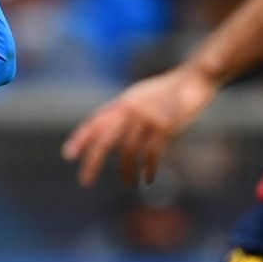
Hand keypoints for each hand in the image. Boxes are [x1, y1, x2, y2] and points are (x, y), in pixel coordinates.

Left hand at [61, 65, 217, 186]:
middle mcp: (130, 109)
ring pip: (128, 150)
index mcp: (123, 102)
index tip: (68, 155)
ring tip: (129, 183)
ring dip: (126, 170)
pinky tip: (148, 179)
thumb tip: (110, 127)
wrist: (194, 78)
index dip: (81, 138)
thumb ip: (125, 109)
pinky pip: (151, 153)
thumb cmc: (169, 90)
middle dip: (93, 161)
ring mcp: (147, 117)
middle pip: (105, 138)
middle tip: (85, 181)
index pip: (96, 121)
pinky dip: (148, 168)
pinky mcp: (164, 126)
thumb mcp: (141, 95)